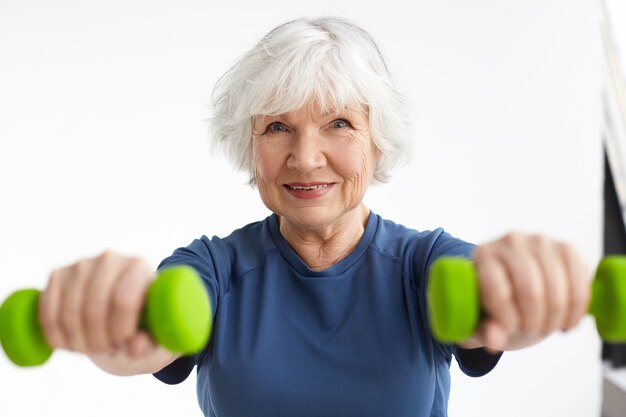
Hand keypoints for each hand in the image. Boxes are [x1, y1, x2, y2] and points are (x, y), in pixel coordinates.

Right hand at [38, 251, 176, 374]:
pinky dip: (57, 336)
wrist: (123, 304)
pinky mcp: (58, 275)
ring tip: (93, 348)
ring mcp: (81, 265)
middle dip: (99, 340)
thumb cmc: (144, 320)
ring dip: (79, 341)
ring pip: (70, 313)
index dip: (120, 330)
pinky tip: (72, 344)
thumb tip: (135, 347)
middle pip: (95, 309)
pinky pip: (48, 313)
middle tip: (108, 349)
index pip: (124, 300)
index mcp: (139, 267)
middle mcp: (110, 259)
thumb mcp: (154, 333)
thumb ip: (150, 342)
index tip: (123, 343)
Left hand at [464, 233, 589, 350]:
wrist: (514, 283)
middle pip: (531, 292)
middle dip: (533, 322)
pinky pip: (579, 285)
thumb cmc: (493, 304)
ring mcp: (540, 241)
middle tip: (529, 332)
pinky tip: (565, 323)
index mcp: (483, 255)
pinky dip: (575, 311)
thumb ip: (486, 331)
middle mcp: (510, 241)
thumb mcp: (482, 320)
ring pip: (557, 291)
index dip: (508, 320)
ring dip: (554, 319)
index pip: (498, 292)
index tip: (510, 330)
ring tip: (545, 327)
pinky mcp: (567, 248)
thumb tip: (495, 341)